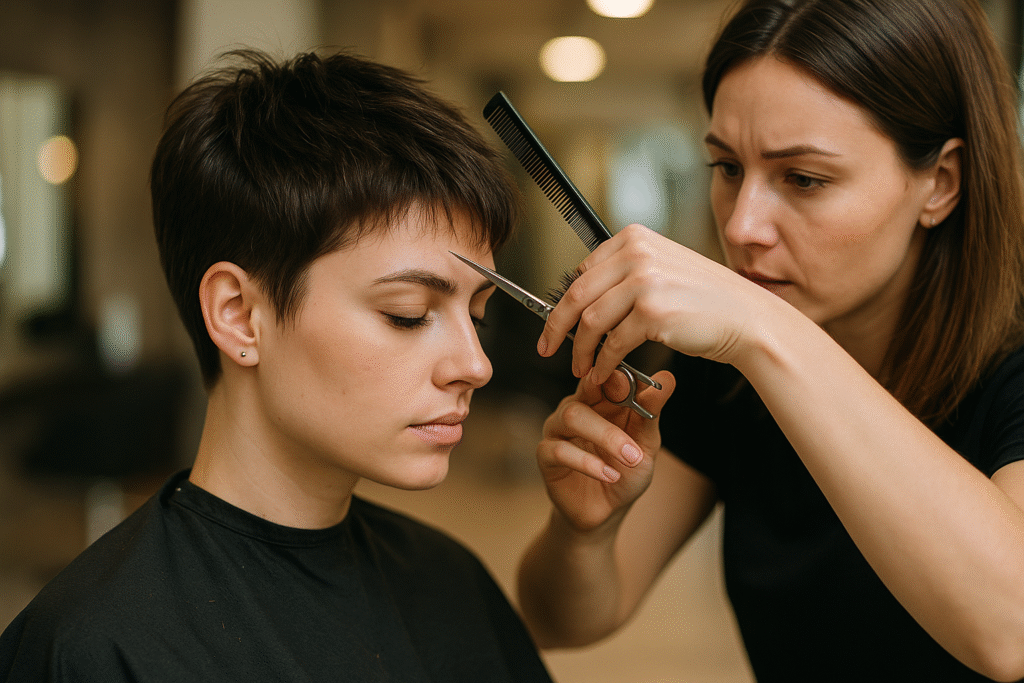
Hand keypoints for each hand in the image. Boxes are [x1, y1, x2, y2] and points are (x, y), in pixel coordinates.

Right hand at [537, 368, 675, 533]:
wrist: (608, 510)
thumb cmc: (626, 470)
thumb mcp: (646, 443)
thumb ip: (651, 412)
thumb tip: (668, 378)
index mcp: (599, 399)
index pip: (603, 375)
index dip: (616, 375)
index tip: (635, 385)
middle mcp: (575, 407)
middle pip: (586, 393)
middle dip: (616, 415)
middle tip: (637, 447)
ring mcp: (557, 429)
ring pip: (571, 417)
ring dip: (605, 438)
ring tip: (629, 461)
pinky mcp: (546, 454)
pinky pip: (559, 450)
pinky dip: (588, 463)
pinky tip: (609, 475)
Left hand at [538, 223, 770, 383]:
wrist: (747, 318)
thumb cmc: (705, 300)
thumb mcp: (662, 268)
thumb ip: (624, 272)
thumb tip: (580, 291)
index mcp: (635, 238)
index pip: (581, 271)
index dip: (562, 302)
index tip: (554, 323)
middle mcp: (638, 254)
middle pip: (577, 295)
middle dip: (556, 327)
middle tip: (547, 348)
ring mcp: (645, 282)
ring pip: (590, 322)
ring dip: (580, 351)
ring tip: (580, 369)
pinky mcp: (653, 313)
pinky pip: (613, 343)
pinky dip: (603, 363)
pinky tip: (602, 374)